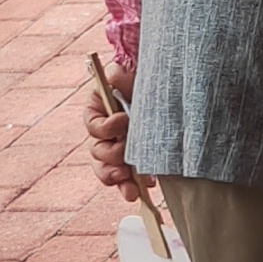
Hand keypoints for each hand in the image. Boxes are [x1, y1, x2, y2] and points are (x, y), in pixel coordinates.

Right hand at [81, 60, 145, 197]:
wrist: (168, 83)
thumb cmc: (144, 78)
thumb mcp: (128, 73)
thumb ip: (119, 75)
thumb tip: (115, 79)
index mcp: (99, 111)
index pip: (94, 126)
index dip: (106, 128)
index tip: (124, 120)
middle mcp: (106, 133)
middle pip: (97, 153)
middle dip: (110, 159)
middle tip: (124, 164)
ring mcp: (120, 147)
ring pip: (108, 170)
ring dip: (117, 179)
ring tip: (131, 188)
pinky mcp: (136, 160)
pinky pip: (128, 178)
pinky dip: (134, 185)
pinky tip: (148, 186)